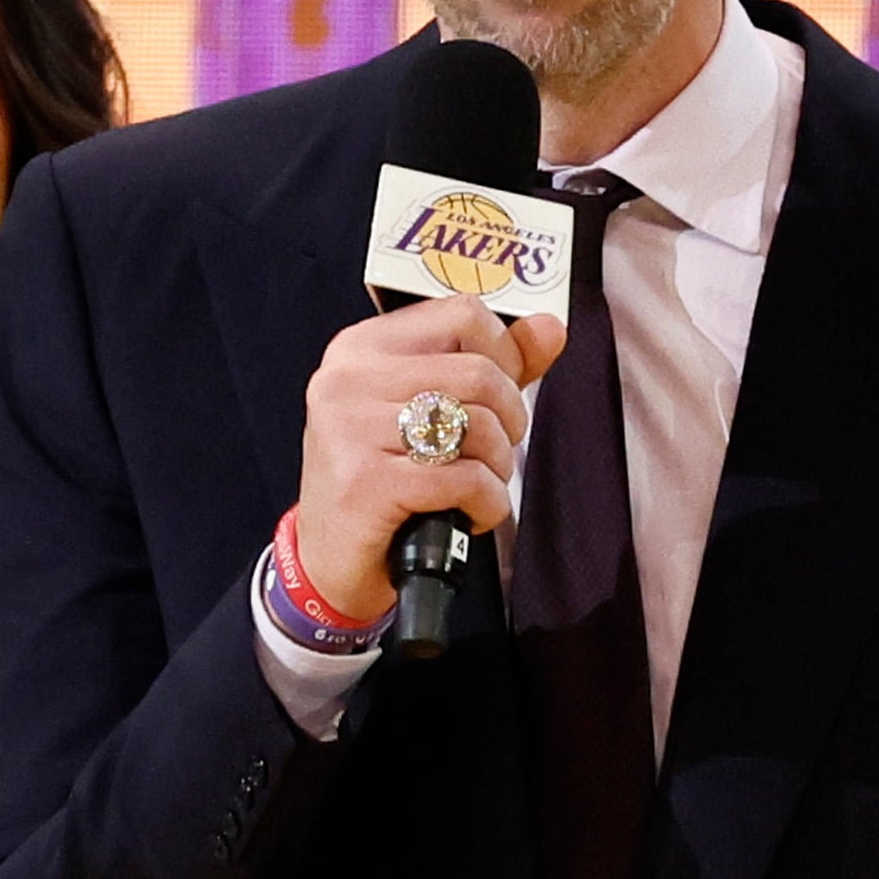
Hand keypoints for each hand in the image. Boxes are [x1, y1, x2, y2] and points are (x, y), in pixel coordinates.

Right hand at [292, 292, 571, 624]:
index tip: (498, 397)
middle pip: (479, 373)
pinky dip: (486, 504)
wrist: (327, 562)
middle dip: (508, 422)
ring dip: (497, 467)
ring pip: (478, 425)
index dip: (504, 355)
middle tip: (491, 454)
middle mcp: (348, 380)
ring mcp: (351, 431)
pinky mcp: (366, 484)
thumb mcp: (424, 411)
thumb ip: (491, 365)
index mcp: (360, 349)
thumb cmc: (379, 481)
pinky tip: (467, 514)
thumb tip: (550, 328)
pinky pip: (466, 479)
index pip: (463, 315)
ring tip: (474, 486)